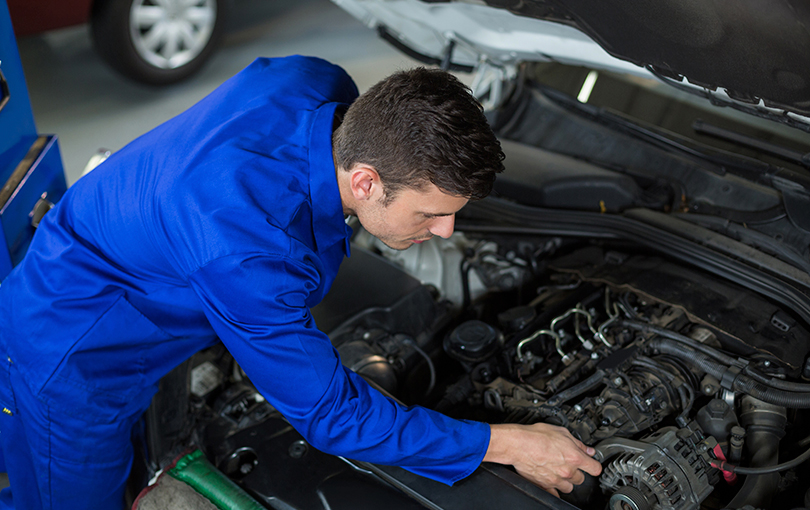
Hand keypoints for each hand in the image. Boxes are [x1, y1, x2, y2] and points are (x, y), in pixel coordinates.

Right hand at [483, 422, 601, 496]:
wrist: (518, 444)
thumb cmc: (536, 436)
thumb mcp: (561, 432)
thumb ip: (577, 443)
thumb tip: (586, 449)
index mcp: (575, 457)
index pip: (595, 468)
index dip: (593, 465)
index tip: (591, 464)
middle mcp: (568, 471)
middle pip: (581, 479)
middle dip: (577, 472)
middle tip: (568, 463)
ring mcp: (556, 480)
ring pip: (569, 487)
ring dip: (566, 481)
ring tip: (558, 471)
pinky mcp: (545, 485)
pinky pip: (555, 493)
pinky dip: (554, 488)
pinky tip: (551, 480)